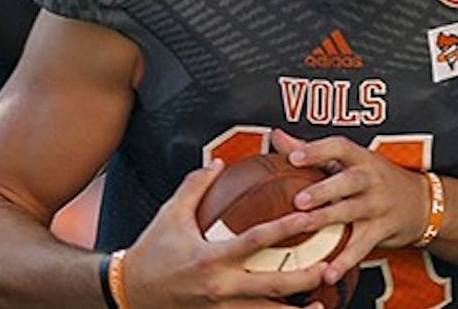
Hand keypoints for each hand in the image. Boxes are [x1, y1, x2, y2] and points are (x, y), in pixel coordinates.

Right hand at [124, 160, 329, 307]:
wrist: (129, 292)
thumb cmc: (152, 250)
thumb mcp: (170, 214)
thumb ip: (195, 186)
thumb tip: (218, 162)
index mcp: (211, 258)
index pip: (255, 240)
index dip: (285, 229)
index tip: (308, 217)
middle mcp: (220, 287)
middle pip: (271, 286)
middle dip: (303, 279)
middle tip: (328, 268)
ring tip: (321, 304)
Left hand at [271, 130, 430, 284]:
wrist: (421, 203)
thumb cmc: (374, 178)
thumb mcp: (351, 161)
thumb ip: (313, 151)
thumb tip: (277, 135)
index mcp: (360, 158)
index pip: (340, 147)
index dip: (317, 151)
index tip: (293, 157)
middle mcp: (371, 179)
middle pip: (348, 182)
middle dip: (324, 190)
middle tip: (299, 200)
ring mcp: (378, 206)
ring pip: (352, 212)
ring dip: (328, 220)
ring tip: (305, 227)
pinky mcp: (382, 230)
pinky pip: (362, 246)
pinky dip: (345, 260)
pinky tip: (328, 272)